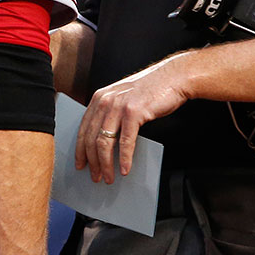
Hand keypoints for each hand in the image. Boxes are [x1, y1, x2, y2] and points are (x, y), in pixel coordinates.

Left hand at [74, 54, 191, 183]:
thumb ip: (111, 113)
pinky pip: (125, 141)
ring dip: (106, 164)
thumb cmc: (152, 89)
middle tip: (96, 177)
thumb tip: (104, 140)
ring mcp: (118, 106)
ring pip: (104, 142)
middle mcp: (105, 101)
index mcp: (100, 98)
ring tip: (109, 177)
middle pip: (91, 138)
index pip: (83, 128)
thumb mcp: (123, 98)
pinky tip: (125, 169)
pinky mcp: (133, 112)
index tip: (80, 164)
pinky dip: (124, 159)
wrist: (174, 77)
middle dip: (92, 162)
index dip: (80, 150)